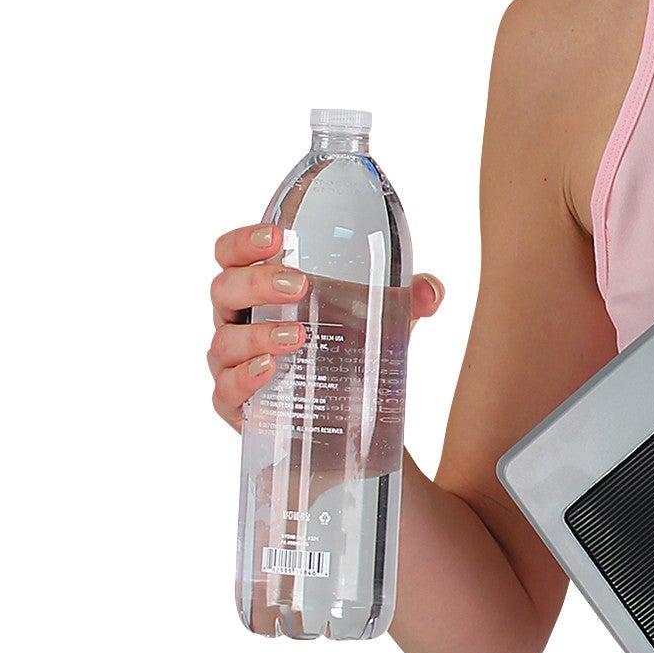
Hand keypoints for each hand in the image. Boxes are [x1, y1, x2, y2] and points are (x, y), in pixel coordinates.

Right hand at [206, 221, 444, 431]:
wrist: (349, 416)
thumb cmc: (349, 344)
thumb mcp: (382, 316)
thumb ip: (410, 297)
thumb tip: (431, 292)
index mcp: (261, 288)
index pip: (232, 255)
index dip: (243, 241)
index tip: (276, 236)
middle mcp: (239, 320)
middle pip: (224, 290)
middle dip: (257, 282)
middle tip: (298, 285)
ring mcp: (232, 363)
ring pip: (223, 342)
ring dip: (257, 334)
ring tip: (297, 336)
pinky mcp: (237, 405)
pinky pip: (225, 392)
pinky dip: (243, 378)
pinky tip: (268, 369)